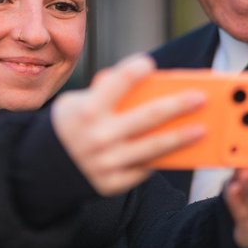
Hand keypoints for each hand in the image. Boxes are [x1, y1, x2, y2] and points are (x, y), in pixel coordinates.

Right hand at [50, 54, 205, 195]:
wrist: (45, 167)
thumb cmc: (70, 125)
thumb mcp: (75, 103)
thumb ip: (104, 92)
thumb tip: (142, 83)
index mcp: (86, 111)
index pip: (116, 83)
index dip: (134, 70)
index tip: (150, 63)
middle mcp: (97, 137)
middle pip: (147, 117)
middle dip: (177, 106)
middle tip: (201, 98)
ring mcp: (106, 163)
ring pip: (153, 147)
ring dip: (181, 137)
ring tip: (202, 129)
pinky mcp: (112, 183)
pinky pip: (144, 169)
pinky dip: (162, 158)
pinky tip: (181, 151)